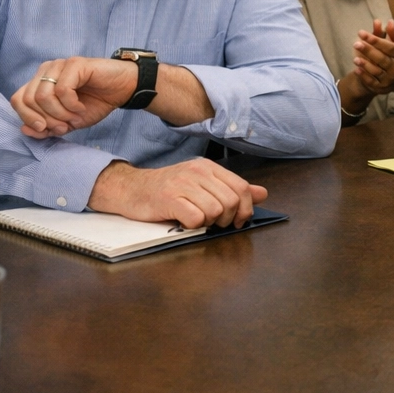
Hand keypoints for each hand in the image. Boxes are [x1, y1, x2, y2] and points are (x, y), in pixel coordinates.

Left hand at [11, 57, 140, 137]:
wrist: (123, 90)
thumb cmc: (96, 103)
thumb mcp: (68, 122)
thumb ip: (46, 128)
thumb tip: (24, 130)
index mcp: (40, 82)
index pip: (18, 100)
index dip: (29, 118)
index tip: (48, 129)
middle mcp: (46, 71)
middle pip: (27, 99)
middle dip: (46, 119)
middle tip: (65, 126)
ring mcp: (59, 65)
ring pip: (42, 96)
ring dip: (59, 113)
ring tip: (75, 116)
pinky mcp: (75, 64)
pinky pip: (62, 90)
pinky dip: (71, 105)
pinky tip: (81, 108)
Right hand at [87, 159, 267, 228]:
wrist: (131, 188)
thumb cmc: (168, 189)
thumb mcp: (202, 184)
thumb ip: (232, 188)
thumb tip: (262, 193)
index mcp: (209, 167)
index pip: (241, 187)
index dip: (245, 208)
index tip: (239, 220)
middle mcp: (198, 171)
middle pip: (231, 201)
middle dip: (228, 218)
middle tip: (216, 223)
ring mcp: (183, 184)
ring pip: (215, 210)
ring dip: (209, 222)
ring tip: (198, 220)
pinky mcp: (169, 199)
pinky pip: (195, 218)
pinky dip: (193, 225)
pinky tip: (185, 221)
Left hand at [353, 20, 393, 93]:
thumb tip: (389, 21)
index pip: (389, 47)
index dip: (375, 40)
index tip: (362, 33)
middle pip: (382, 59)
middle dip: (369, 51)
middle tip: (356, 43)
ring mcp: (390, 78)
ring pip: (377, 71)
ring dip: (365, 65)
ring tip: (355, 58)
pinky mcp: (382, 87)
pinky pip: (372, 82)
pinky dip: (364, 76)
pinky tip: (356, 69)